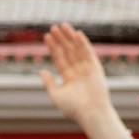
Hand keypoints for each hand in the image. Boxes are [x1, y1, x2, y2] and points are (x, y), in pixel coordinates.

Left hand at [39, 23, 126, 138]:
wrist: (91, 113)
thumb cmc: (73, 108)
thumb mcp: (56, 95)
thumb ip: (49, 83)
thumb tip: (42, 71)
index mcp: (68, 78)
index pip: (59, 58)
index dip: (53, 47)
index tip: (46, 36)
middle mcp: (77, 71)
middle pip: (67, 51)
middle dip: (60, 39)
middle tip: (53, 27)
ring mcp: (87, 68)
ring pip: (76, 49)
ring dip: (70, 37)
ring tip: (63, 25)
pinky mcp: (96, 68)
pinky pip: (88, 52)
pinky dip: (83, 43)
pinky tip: (77, 33)